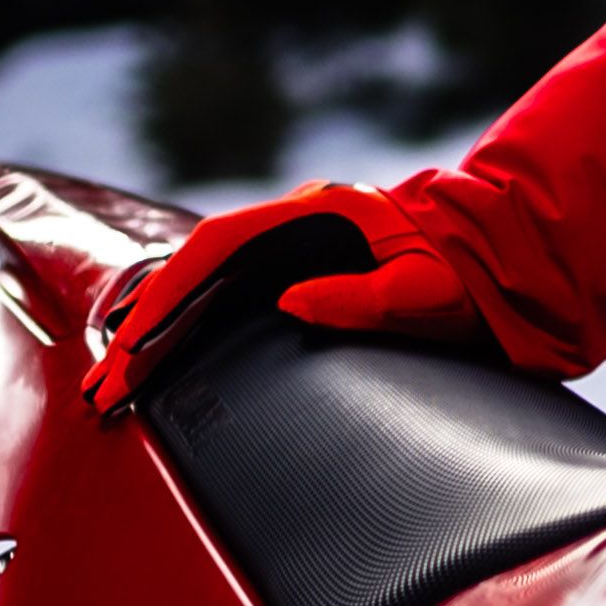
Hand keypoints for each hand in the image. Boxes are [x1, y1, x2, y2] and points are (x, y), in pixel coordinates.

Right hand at [88, 178, 514, 408]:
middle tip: (103, 390)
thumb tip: (292, 302)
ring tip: (115, 390)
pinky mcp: (297, 278)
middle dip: (144, 330)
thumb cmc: (466, 280)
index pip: (215, 246)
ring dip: (159, 337)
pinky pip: (227, 303)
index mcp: (313, 214)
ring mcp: (292, 252)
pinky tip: (165, 369)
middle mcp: (292, 226)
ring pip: (204, 291)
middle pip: (196, 273)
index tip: (132, 344)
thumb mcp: (424, 292)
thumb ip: (363, 297)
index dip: (167, 293)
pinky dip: (190, 335)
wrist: (502, 266)